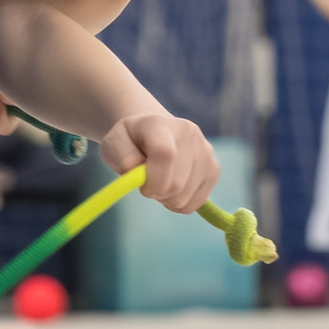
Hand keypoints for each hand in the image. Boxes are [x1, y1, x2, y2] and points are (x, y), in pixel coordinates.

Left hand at [100, 109, 219, 212]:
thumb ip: (121, 155)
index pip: (165, 154)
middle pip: (176, 182)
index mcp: (161, 124)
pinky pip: (196, 203)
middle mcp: (190, 133)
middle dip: (156, 192)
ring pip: (185, 197)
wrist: (154, 132)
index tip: (143, 187)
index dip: (153, 180)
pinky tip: (173, 189)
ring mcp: (206, 151)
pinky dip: (180, 204)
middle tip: (147, 183)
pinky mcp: (214, 170)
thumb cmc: (131, 142)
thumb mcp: (114, 144)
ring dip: (167, 199)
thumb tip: (136, 169)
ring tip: (160, 183)